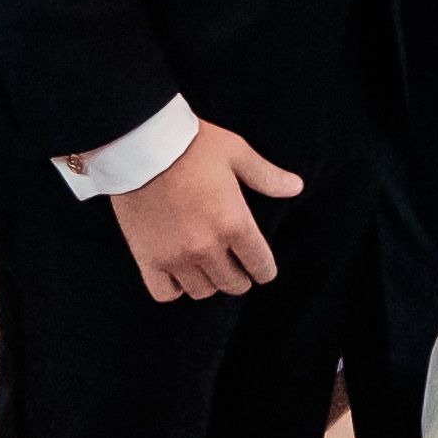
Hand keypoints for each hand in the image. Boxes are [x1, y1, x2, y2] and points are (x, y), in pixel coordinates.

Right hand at [106, 119, 301, 302]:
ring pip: (202, 291)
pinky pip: (166, 293)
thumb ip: (266, 176)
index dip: (265, 268)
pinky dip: (175, 288)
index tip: (260, 265)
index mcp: (234, 223)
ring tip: (207, 266)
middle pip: (234, 284)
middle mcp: (207, 246)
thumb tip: (296, 187)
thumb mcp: (236, 153)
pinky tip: (179, 273)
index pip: (261, 266)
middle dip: (240, 276)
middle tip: (234, 263)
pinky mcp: (147, 258)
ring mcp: (176, 256)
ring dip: (209, 281)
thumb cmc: (192, 144)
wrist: (140, 144)